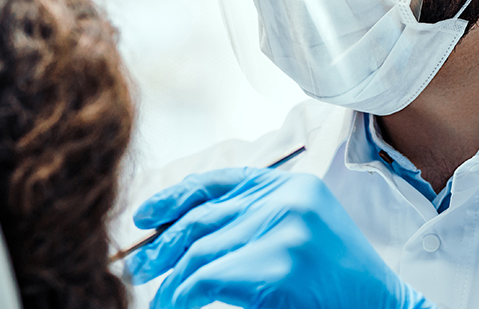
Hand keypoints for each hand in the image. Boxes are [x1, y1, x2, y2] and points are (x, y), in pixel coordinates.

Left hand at [126, 167, 435, 308]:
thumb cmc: (338, 284)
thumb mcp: (299, 232)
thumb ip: (254, 220)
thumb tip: (184, 231)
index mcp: (292, 185)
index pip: (218, 182)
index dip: (174, 197)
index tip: (145, 215)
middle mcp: (287, 198)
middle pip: (202, 217)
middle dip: (164, 244)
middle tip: (140, 269)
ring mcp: (284, 229)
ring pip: (199, 251)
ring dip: (171, 280)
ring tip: (157, 296)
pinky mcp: (278, 264)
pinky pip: (208, 278)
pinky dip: (182, 295)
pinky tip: (174, 305)